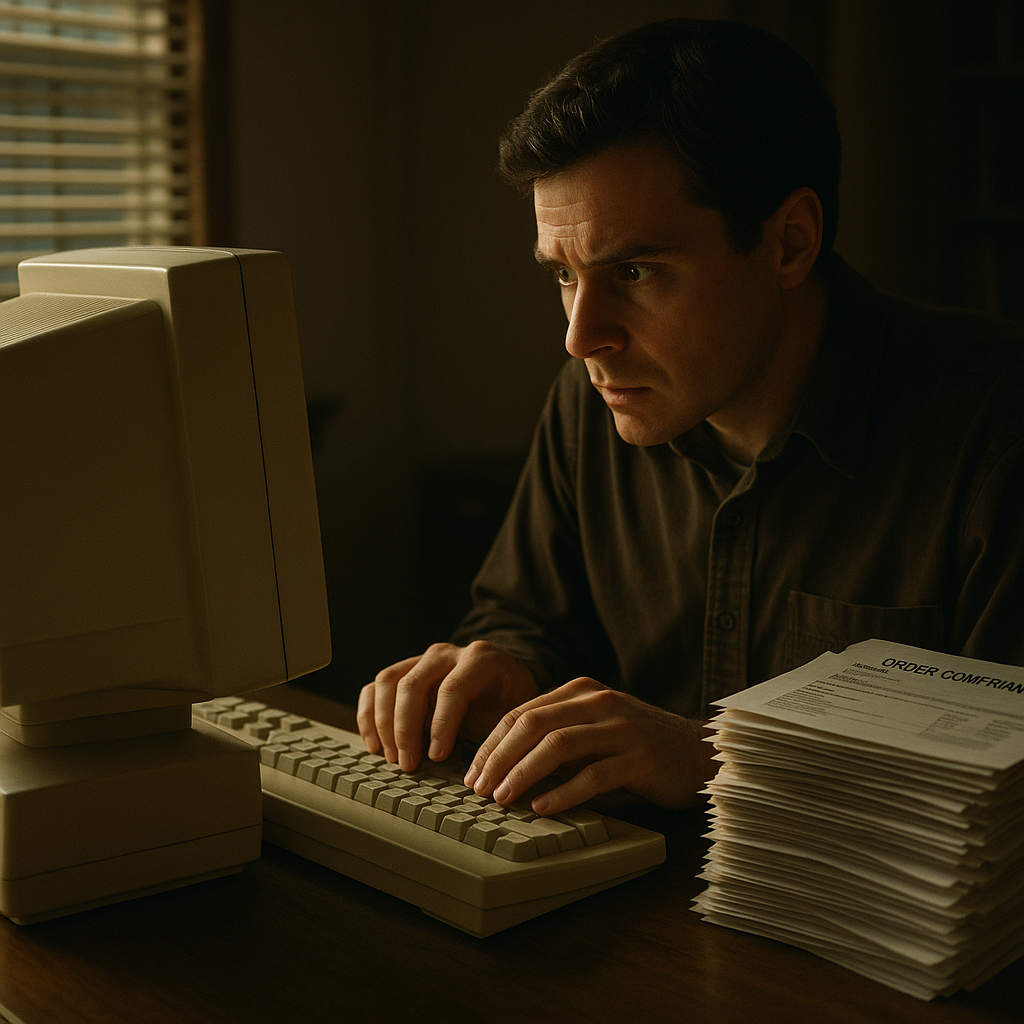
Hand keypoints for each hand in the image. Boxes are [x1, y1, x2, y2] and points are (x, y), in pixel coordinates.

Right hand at [357, 641, 539, 771]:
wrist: (504, 679)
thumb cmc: (509, 703)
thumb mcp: (513, 716)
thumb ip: (497, 735)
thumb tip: (480, 773)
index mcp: (480, 660)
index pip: (452, 689)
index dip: (441, 725)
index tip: (436, 757)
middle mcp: (447, 653)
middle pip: (413, 684)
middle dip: (406, 729)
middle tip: (408, 764)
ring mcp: (422, 659)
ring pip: (388, 681)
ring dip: (383, 723)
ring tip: (391, 757)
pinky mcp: (404, 670)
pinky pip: (376, 686)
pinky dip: (369, 715)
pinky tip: (374, 744)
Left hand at [463, 677, 716, 814]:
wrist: (701, 752)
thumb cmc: (640, 745)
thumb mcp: (594, 729)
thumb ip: (558, 735)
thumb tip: (504, 765)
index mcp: (581, 691)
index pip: (523, 712)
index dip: (492, 743)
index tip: (471, 773)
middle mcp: (599, 702)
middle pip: (533, 724)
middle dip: (499, 757)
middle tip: (478, 788)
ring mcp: (622, 728)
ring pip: (558, 745)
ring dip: (523, 773)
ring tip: (502, 798)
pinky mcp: (642, 758)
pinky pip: (594, 775)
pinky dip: (563, 792)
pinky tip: (542, 808)